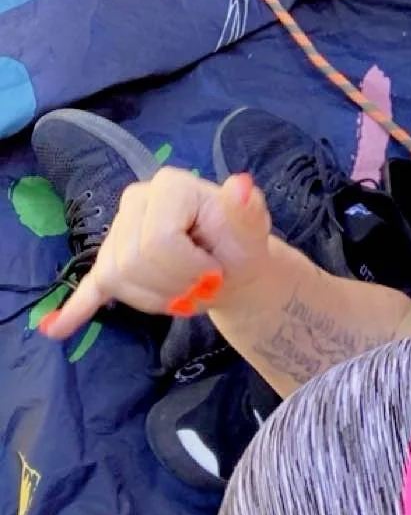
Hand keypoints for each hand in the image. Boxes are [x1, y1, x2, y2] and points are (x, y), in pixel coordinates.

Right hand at [39, 167, 272, 340]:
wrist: (234, 266)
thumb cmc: (241, 244)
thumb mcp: (252, 228)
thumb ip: (245, 210)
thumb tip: (241, 186)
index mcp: (169, 186)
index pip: (157, 241)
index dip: (187, 268)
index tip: (214, 271)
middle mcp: (136, 200)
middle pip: (133, 261)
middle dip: (172, 286)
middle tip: (200, 286)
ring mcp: (119, 231)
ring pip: (116, 279)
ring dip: (155, 299)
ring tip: (183, 290)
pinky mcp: (112, 262)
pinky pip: (89, 287)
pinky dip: (74, 310)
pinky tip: (55, 328)